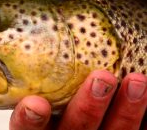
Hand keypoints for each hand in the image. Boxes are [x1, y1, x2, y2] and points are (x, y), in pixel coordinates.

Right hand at [9, 70, 146, 129]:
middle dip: (88, 108)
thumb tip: (34, 43)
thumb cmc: (57, 103)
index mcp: (43, 129)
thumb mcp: (43, 95)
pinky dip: (142, 117)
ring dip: (125, 111)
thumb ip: (42, 81)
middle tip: (101, 79)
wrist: (81, 123)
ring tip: (137, 82)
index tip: (36, 103)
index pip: (29, 129)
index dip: (30, 119)